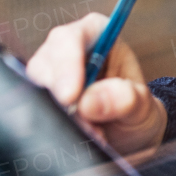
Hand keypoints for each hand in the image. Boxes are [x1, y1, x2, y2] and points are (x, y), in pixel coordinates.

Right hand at [26, 12, 166, 155]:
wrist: (131, 137)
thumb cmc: (136, 110)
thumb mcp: (142, 104)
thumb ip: (125, 98)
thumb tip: (89, 101)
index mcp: (96, 35)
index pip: (71, 38)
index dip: (67, 64)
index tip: (71, 96)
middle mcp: (67, 52)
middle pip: (44, 64)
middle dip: (58, 96)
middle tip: (80, 123)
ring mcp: (50, 78)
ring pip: (33, 91)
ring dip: (57, 117)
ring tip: (89, 134)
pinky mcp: (40, 102)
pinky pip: (33, 113)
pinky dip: (51, 129)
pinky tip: (75, 140)